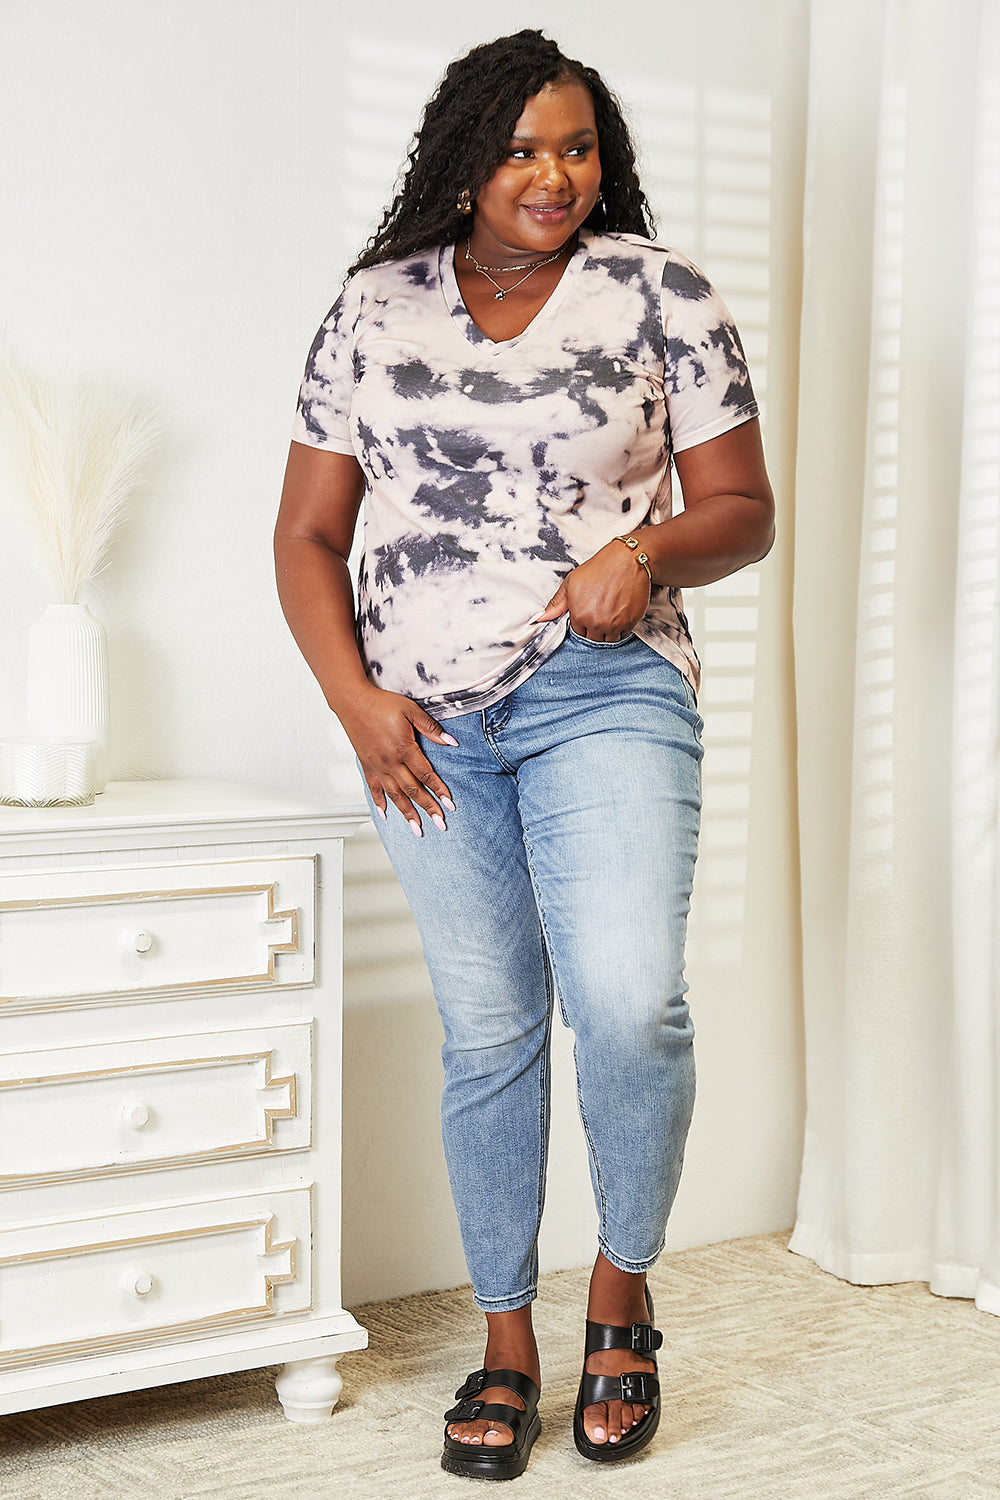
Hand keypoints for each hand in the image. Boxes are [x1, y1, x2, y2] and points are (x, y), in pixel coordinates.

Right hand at [337, 684, 456, 835]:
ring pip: (395, 795)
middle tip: (439, 823)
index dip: (439, 790)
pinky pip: (374, 789)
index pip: (426, 775)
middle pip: (413, 790)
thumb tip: (451, 742)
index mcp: (404, 749)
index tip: (449, 804)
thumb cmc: (381, 704)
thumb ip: (431, 728)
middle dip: (428, 808)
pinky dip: (380, 803)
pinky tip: (385, 814)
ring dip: (407, 813)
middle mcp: (390, 762)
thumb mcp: (411, 711)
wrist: (353, 702)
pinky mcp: (367, 766)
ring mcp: (377, 766)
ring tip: (417, 828)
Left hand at [534, 541, 651, 640]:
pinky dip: (622, 628)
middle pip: (593, 640)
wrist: (626, 560)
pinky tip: (620, 613)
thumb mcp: (571, 583)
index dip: (582, 624)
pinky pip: (624, 635)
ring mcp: (615, 624)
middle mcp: (596, 623)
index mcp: (580, 616)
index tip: (588, 614)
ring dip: (608, 632)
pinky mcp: (630, 622)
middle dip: (594, 630)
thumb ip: (556, 604)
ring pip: (609, 641)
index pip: (578, 634)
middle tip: (600, 614)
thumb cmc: (598, 569)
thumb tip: (538, 619)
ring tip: (610, 614)